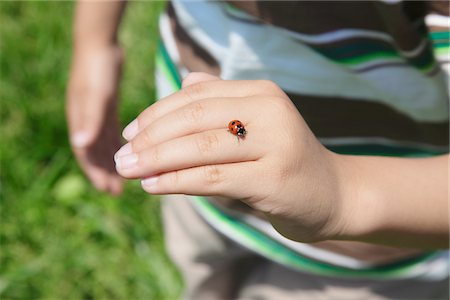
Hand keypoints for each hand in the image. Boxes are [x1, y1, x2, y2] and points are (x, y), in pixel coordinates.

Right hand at [66, 45, 123, 194]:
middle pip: (94, 153)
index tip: (108, 190)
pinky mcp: (107, 109)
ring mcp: (96, 116)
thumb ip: (90, 118)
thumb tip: (81, 145)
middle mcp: (87, 122)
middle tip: (117, 192)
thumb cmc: (97, 70)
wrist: (100, 45)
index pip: (86, 154)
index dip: (95, 173)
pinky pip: (111, 133)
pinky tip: (131, 154)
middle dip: (104, 173)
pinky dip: (118, 146)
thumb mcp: (95, 94)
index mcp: (81, 122)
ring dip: (112, 162)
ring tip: (123, 179)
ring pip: (103, 145)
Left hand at [114, 73, 346, 241]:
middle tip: (122, 155)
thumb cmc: (284, 160)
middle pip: (194, 117)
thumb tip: (182, 80)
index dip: (157, 112)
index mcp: (261, 93)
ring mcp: (275, 144)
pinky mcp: (274, 179)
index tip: (130, 132)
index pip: (196, 95)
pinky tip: (152, 185)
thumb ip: (220, 102)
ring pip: (200, 147)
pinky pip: (214, 178)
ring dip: (156, 159)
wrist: (334, 194)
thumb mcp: (256, 124)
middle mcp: (270, 111)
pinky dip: (177, 180)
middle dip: (150, 137)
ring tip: (128, 170)